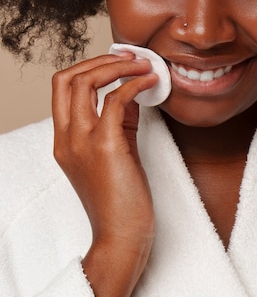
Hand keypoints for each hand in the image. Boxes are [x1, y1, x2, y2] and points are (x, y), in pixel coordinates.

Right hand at [52, 52, 157, 296]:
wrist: (122, 238)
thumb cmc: (121, 200)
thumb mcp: (116, 153)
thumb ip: (119, 121)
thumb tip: (132, 91)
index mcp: (64, 140)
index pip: (62, 87)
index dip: (88, 67)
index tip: (117, 62)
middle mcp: (67, 138)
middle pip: (66, 77)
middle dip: (99, 60)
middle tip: (130, 58)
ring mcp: (83, 142)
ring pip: (87, 81)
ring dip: (119, 66)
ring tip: (145, 65)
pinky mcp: (107, 147)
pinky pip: (117, 99)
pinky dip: (135, 84)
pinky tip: (153, 82)